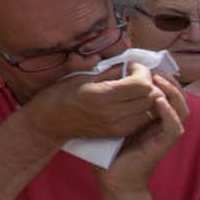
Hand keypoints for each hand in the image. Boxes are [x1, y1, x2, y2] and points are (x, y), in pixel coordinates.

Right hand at [22, 63, 164, 144]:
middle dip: (148, 83)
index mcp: (101, 95)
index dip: (142, 72)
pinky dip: (142, 110)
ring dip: (147, 98)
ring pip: (150, 110)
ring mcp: (116, 125)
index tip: (132, 66)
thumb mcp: (80, 76)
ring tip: (135, 90)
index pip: (141, 85)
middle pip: (150, 98)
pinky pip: (142, 120)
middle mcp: (112, 113)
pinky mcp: (117, 133)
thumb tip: (127, 66)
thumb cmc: (59, 95)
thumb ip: (108, 71)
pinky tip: (130, 102)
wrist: (48, 122)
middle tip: (135, 76)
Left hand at [98, 70, 187, 197]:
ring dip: (172, 92)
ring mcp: (165, 135)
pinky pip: (173, 127)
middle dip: (170, 80)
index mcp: (154, 118)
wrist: (114, 179)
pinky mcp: (163, 145)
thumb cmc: (110, 151)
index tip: (147, 65)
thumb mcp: (114, 121)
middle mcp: (164, 124)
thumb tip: (107, 81)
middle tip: (154, 68)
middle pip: (179, 97)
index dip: (162, 78)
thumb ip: (117, 104)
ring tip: (157, 79)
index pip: (167, 93)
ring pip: (181, 109)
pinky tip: (158, 101)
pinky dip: (168, 113)